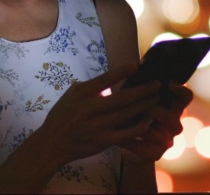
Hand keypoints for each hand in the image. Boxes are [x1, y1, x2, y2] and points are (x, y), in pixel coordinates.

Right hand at [35, 65, 161, 163]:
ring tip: (156, 98)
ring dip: (144, 105)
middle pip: (122, 98)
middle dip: (143, 90)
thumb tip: (116, 76)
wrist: (52, 143)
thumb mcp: (73, 94)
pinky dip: (139, 127)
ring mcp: (97, 126)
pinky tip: (148, 120)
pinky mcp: (102, 141)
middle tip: (157, 84)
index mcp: (81, 93)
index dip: (122, 72)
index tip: (136, 65)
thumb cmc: (64, 115)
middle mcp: (89, 109)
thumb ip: (93, 86)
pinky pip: (126, 134)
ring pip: (127, 114)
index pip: (104, 79)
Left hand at [120, 81, 193, 161]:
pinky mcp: (155, 153)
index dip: (181, 90)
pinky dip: (138, 146)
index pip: (185, 96)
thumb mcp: (132, 95)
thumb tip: (137, 64)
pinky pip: (151, 152)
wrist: (120, 138)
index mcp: (171, 104)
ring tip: (136, 125)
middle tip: (147, 106)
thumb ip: (139, 84)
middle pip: (175, 118)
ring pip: (164, 136)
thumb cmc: (127, 109)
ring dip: (150, 130)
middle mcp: (172, 121)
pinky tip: (125, 142)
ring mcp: (166, 139)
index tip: (169, 83)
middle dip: (159, 112)